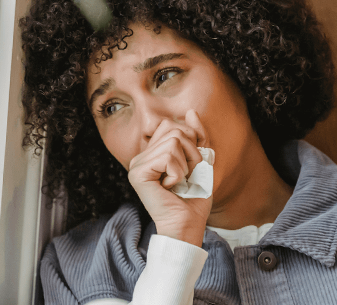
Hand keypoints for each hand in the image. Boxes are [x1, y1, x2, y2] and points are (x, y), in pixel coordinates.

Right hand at [128, 110, 212, 246]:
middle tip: (185, 176)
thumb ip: (196, 137)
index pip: (172, 125)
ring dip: (185, 165)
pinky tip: (170, 187)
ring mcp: (136, 165)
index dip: (190, 142)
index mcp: (151, 153)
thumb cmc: (194, 197)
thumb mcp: (201, 160)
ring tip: (178, 183)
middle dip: (190, 153)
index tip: (188, 166)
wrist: (187, 223)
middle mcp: (140, 157)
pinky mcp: (137, 173)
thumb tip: (190, 112)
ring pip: (173, 142)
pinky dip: (178, 172)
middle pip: (174, 130)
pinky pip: (167, 156)